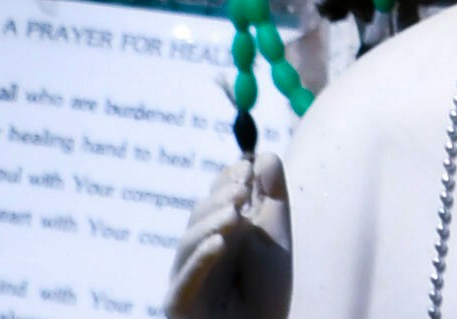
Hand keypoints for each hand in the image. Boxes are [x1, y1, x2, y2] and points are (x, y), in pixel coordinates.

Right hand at [169, 153, 289, 318]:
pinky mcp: (180, 305)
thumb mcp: (276, 237)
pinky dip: (200, 259)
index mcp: (220, 232)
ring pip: (189, 242)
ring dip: (210, 223)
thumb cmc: (267, 292)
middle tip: (242, 190)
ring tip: (235, 214)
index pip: (215, 196)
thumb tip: (262, 153)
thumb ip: (273, 195)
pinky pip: (184, 281)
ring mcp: (187, 277)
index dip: (227, 179)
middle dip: (219, 198)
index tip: (246, 167)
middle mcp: (199, 252)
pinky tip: (219, 243)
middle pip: (200, 215)